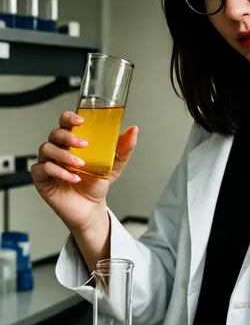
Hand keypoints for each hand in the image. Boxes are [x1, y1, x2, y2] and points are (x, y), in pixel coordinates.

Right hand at [31, 110, 137, 232]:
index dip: (69, 117)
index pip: (65, 122)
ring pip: (46, 148)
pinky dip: (59, 172)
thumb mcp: (114, 164)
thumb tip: (133, 130)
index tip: (81, 121)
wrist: (91, 208)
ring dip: (64, 155)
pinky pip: (43, 169)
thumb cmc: (97, 183)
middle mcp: (59, 149)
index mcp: (72, 141)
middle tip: (84, 145)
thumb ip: (123, 148)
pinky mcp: (42, 178)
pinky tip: (73, 178)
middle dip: (68, 137)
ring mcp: (48, 162)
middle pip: (55, 133)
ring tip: (80, 165)